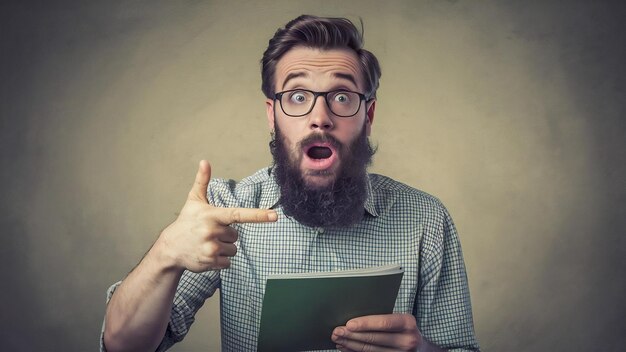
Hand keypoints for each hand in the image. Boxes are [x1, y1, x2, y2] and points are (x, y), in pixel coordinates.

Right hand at [155, 160, 277, 271]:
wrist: (170, 248)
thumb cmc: (186, 222)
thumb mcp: (193, 201)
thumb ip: (202, 181)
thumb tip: (205, 161)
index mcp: (212, 215)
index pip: (239, 214)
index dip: (258, 215)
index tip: (274, 216)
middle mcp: (212, 231)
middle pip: (236, 235)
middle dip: (226, 235)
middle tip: (210, 233)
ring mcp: (211, 248)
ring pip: (233, 249)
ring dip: (224, 248)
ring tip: (207, 244)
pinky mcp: (210, 262)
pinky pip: (228, 262)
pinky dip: (220, 260)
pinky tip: (206, 254)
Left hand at [332, 313, 427, 351]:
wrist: (421, 347)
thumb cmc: (404, 328)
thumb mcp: (400, 319)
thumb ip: (384, 317)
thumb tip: (355, 315)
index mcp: (407, 323)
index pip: (383, 323)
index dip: (364, 324)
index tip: (349, 324)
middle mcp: (407, 340)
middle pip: (374, 338)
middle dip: (352, 335)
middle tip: (337, 331)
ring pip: (370, 350)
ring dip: (351, 345)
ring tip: (338, 339)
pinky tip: (347, 348)